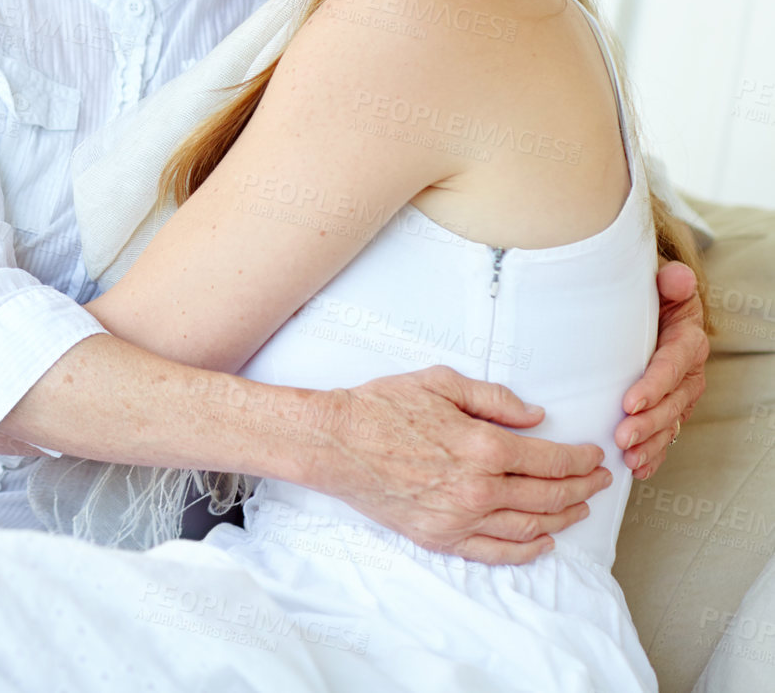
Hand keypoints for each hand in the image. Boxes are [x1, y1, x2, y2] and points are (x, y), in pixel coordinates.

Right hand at [322, 366, 611, 564]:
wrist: (334, 442)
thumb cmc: (381, 407)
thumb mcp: (441, 383)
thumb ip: (494, 399)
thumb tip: (536, 417)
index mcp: (482, 447)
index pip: (551, 461)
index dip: (580, 459)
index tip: (594, 456)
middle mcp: (477, 489)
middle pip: (548, 496)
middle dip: (582, 488)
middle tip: (599, 480)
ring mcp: (458, 519)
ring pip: (528, 527)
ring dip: (562, 518)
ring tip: (579, 508)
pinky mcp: (439, 538)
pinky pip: (495, 552)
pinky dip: (526, 551)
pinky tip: (543, 542)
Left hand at [614, 261, 707, 478]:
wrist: (654, 308)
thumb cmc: (652, 298)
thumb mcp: (660, 284)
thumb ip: (670, 282)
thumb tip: (675, 277)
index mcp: (686, 339)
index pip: (673, 364)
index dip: (654, 384)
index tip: (631, 401)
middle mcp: (687, 370)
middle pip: (672, 400)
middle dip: (649, 421)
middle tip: (623, 435)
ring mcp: (679, 392)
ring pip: (671, 422)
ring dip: (651, 442)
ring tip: (630, 456)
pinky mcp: (668, 407)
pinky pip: (666, 434)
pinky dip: (654, 453)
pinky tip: (638, 467)